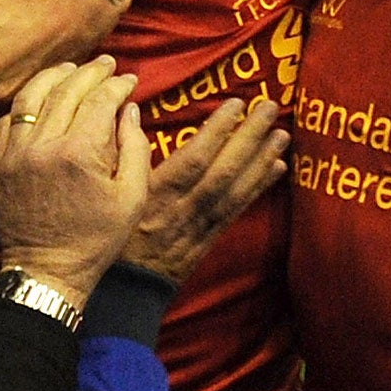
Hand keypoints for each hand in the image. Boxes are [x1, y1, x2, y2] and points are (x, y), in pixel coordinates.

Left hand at [0, 57, 149, 302]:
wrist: (47, 272)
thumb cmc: (96, 240)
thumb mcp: (132, 199)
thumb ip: (135, 148)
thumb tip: (129, 110)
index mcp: (81, 153)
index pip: (101, 100)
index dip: (118, 85)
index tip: (130, 79)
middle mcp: (44, 145)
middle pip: (67, 90)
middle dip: (90, 72)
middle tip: (106, 63)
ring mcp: (16, 153)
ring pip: (31, 96)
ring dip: (53, 76)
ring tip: (71, 68)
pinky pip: (8, 120)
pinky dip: (26, 103)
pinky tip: (41, 97)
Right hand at [123, 97, 288, 282]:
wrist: (126, 287)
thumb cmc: (110, 232)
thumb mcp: (109, 191)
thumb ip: (123, 151)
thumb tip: (130, 110)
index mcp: (157, 195)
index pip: (194, 158)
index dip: (217, 130)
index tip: (236, 103)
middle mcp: (184, 210)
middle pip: (223, 170)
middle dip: (249, 137)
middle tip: (270, 107)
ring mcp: (201, 225)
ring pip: (236, 190)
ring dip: (262, 160)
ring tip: (281, 134)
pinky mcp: (211, 237)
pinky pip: (238, 209)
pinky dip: (259, 187)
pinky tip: (277, 168)